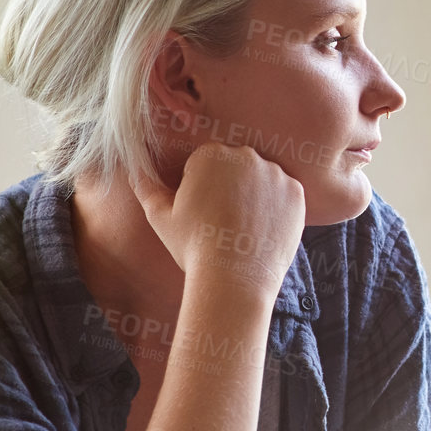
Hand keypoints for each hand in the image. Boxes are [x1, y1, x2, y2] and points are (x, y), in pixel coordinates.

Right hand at [129, 143, 306, 298]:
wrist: (234, 277)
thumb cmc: (193, 247)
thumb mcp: (160, 216)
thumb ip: (146, 186)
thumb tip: (134, 168)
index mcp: (211, 152)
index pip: (208, 162)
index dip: (203, 189)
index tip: (204, 212)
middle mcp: (246, 155)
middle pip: (238, 167)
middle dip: (231, 188)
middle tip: (224, 222)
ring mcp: (275, 173)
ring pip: (263, 179)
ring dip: (256, 196)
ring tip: (245, 228)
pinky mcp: (296, 193)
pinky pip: (286, 195)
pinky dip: (278, 209)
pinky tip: (263, 229)